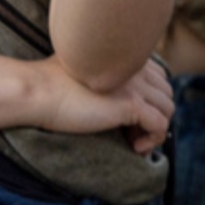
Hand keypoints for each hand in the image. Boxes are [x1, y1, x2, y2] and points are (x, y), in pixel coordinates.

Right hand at [31, 55, 173, 154]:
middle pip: (166, 93)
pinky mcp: (130, 104)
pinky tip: (133, 147)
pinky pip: (160, 124)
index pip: (159, 78)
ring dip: (155, 129)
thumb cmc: (50, 85)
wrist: (36, 91)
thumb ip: (104, 76)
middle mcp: (135, 67)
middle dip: (155, 116)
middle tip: (132, 133)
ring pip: (168, 109)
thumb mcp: (84, 72)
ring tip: (133, 142)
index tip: (131, 120)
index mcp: (125, 57)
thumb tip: (112, 98)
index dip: (150, 101)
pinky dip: (152, 139)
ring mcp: (135, 85)